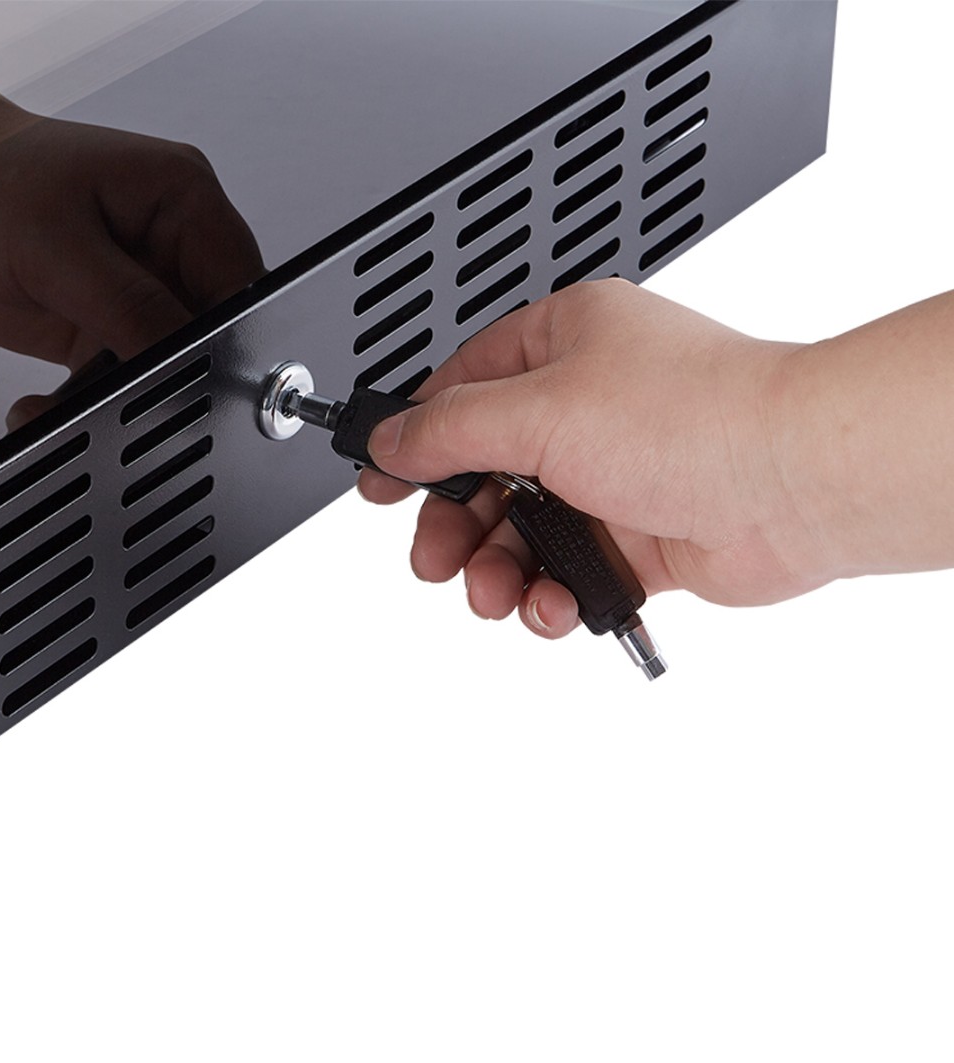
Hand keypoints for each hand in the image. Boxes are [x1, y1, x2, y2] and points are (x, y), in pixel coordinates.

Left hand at [0, 92, 263, 374]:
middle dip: (170, 371)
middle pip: (210, 332)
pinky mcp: (105, 322)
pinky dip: (90, 400)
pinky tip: (53, 399)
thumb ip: (129, 307)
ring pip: (167, 364)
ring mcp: (139, 287)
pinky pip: (122, 378)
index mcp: (182, 200)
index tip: (192, 376)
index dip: (228, 339)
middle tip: (123, 387)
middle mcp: (170, 245)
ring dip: (126, 392)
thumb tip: (184, 360)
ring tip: (73, 396)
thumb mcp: (55, 244)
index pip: (241, 286)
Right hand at [358, 280, 828, 637]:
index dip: (415, 438)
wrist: (796, 482)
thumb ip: (451, 431)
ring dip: (499, 569)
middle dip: (456, 524)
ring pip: (525, 530)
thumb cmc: (697, 418)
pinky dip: (552, 593)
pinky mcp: (639, 535)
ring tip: (494, 593)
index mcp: (564, 345)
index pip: (462, 388)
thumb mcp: (540, 411)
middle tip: (435, 559)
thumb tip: (391, 440)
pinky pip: (570, 570)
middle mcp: (588, 405)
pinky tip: (552, 604)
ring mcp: (614, 473)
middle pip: (486, 471)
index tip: (379, 480)